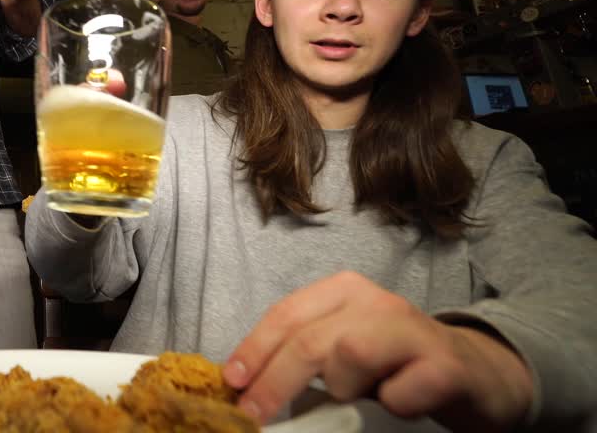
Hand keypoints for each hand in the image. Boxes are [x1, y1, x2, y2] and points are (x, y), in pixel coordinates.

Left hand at [224, 271, 532, 430]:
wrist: (477, 374)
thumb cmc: (395, 366)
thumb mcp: (344, 350)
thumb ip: (304, 356)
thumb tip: (247, 386)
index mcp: (343, 292)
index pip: (286, 315)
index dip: (254, 349)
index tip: (232, 382)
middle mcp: (377, 302)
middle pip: (311, 339)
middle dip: (275, 381)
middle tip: (254, 416)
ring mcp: (414, 330)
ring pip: (351, 354)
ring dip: (342, 389)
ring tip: (358, 399)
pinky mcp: (447, 367)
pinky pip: (400, 392)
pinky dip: (390, 406)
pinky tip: (398, 404)